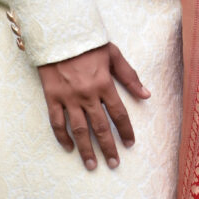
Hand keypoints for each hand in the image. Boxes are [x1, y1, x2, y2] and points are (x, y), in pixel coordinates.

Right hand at [37, 42, 149, 170]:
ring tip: (92, 165)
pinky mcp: (52, 97)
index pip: (119, 113)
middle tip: (114, 164)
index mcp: (104, 83)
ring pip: (79, 129)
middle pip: (100, 127)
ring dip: (86, 149)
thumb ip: (129, 76)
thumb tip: (146, 94)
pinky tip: (69, 147)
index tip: (130, 143)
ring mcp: (68, 97)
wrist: (59, 33)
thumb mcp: (113, 54)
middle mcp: (87, 94)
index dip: (126, 130)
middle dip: (109, 147)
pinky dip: (62, 136)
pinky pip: (57, 122)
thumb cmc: (88, 42)